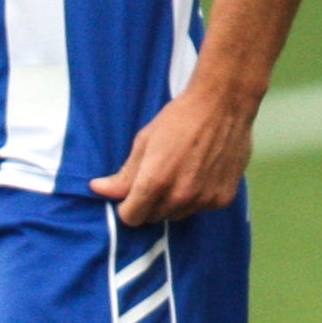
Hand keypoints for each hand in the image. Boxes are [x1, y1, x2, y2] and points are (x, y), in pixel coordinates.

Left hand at [89, 81, 254, 227]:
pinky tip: (201, 174)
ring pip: (178, 215)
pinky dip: (197, 198)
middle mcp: (180, 197)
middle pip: (154, 218)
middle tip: (158, 178)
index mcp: (155, 183)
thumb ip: (124, 174)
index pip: (131, 218)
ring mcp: (203, 200)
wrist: (224, 104)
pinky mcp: (222, 199)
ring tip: (181, 174)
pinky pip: (201, 208)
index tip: (131, 195)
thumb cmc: (179, 118)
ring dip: (173, 203)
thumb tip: (98, 189)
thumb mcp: (145, 142)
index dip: (128, 207)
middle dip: (150, 204)